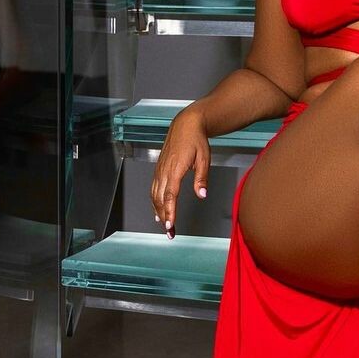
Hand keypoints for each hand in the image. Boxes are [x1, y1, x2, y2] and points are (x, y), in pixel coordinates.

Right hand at [150, 107, 209, 238]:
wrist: (186, 124)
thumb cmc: (196, 140)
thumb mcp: (204, 158)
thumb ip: (201, 179)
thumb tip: (202, 195)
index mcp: (175, 169)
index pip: (170, 195)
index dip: (169, 211)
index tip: (170, 225)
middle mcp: (164, 170)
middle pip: (159, 199)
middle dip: (164, 217)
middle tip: (170, 233)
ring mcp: (160, 169)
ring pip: (154, 195)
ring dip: (158, 211)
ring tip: (165, 226)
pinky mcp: (159, 169)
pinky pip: (154, 188)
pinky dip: (155, 202)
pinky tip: (158, 210)